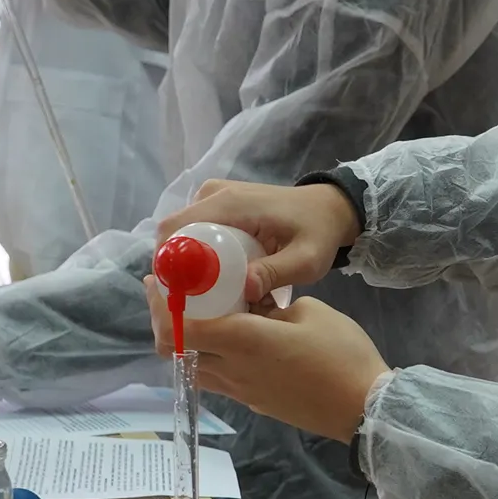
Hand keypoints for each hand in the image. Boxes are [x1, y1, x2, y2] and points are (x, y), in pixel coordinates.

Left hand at [148, 282, 387, 444]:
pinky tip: (229, 336)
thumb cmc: (341, 353)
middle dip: (165, 321)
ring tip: (198, 314)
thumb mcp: (309, 311)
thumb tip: (254, 304)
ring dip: (186, 341)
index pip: (179, 329)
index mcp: (241, 342)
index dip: (160, 306)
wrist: (364, 408)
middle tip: (171, 295)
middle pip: (174, 351)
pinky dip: (209, 354)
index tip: (156, 283)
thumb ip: (272, 304)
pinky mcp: (254, 401)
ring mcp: (241, 391)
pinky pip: (217, 376)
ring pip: (193, 366)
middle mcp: (231, 370)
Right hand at [158, 179, 359, 304]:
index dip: (167, 262)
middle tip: (192, 304)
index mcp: (229, 203)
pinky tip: (214, 280)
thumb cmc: (319, 232)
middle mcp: (214, 194)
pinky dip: (198, 255)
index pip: (176, 228)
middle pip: (174, 233)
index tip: (177, 296)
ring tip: (204, 295)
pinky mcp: (219, 204)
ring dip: (187, 264)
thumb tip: (244, 289)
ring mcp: (215, 196)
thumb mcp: (306, 259)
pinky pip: (195, 231)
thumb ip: (276, 273)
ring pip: (182, 234)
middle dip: (176, 269)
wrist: (330, 208)